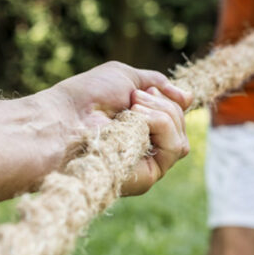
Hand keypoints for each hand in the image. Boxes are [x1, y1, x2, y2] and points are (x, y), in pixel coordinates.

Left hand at [49, 61, 192, 194]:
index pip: (175, 117)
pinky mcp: (147, 176)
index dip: (171, 100)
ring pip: (182, 139)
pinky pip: (175, 147)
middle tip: (133, 97)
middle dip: (164, 104)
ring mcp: (146, 163)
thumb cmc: (86, 96)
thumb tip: (189, 97)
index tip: (150, 89)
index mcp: (140, 126)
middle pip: (181, 126)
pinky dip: (161, 124)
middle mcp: (145, 146)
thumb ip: (158, 85)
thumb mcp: (126, 78)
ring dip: (162, 113)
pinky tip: (136, 119)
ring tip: (132, 107)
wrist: (64, 118)